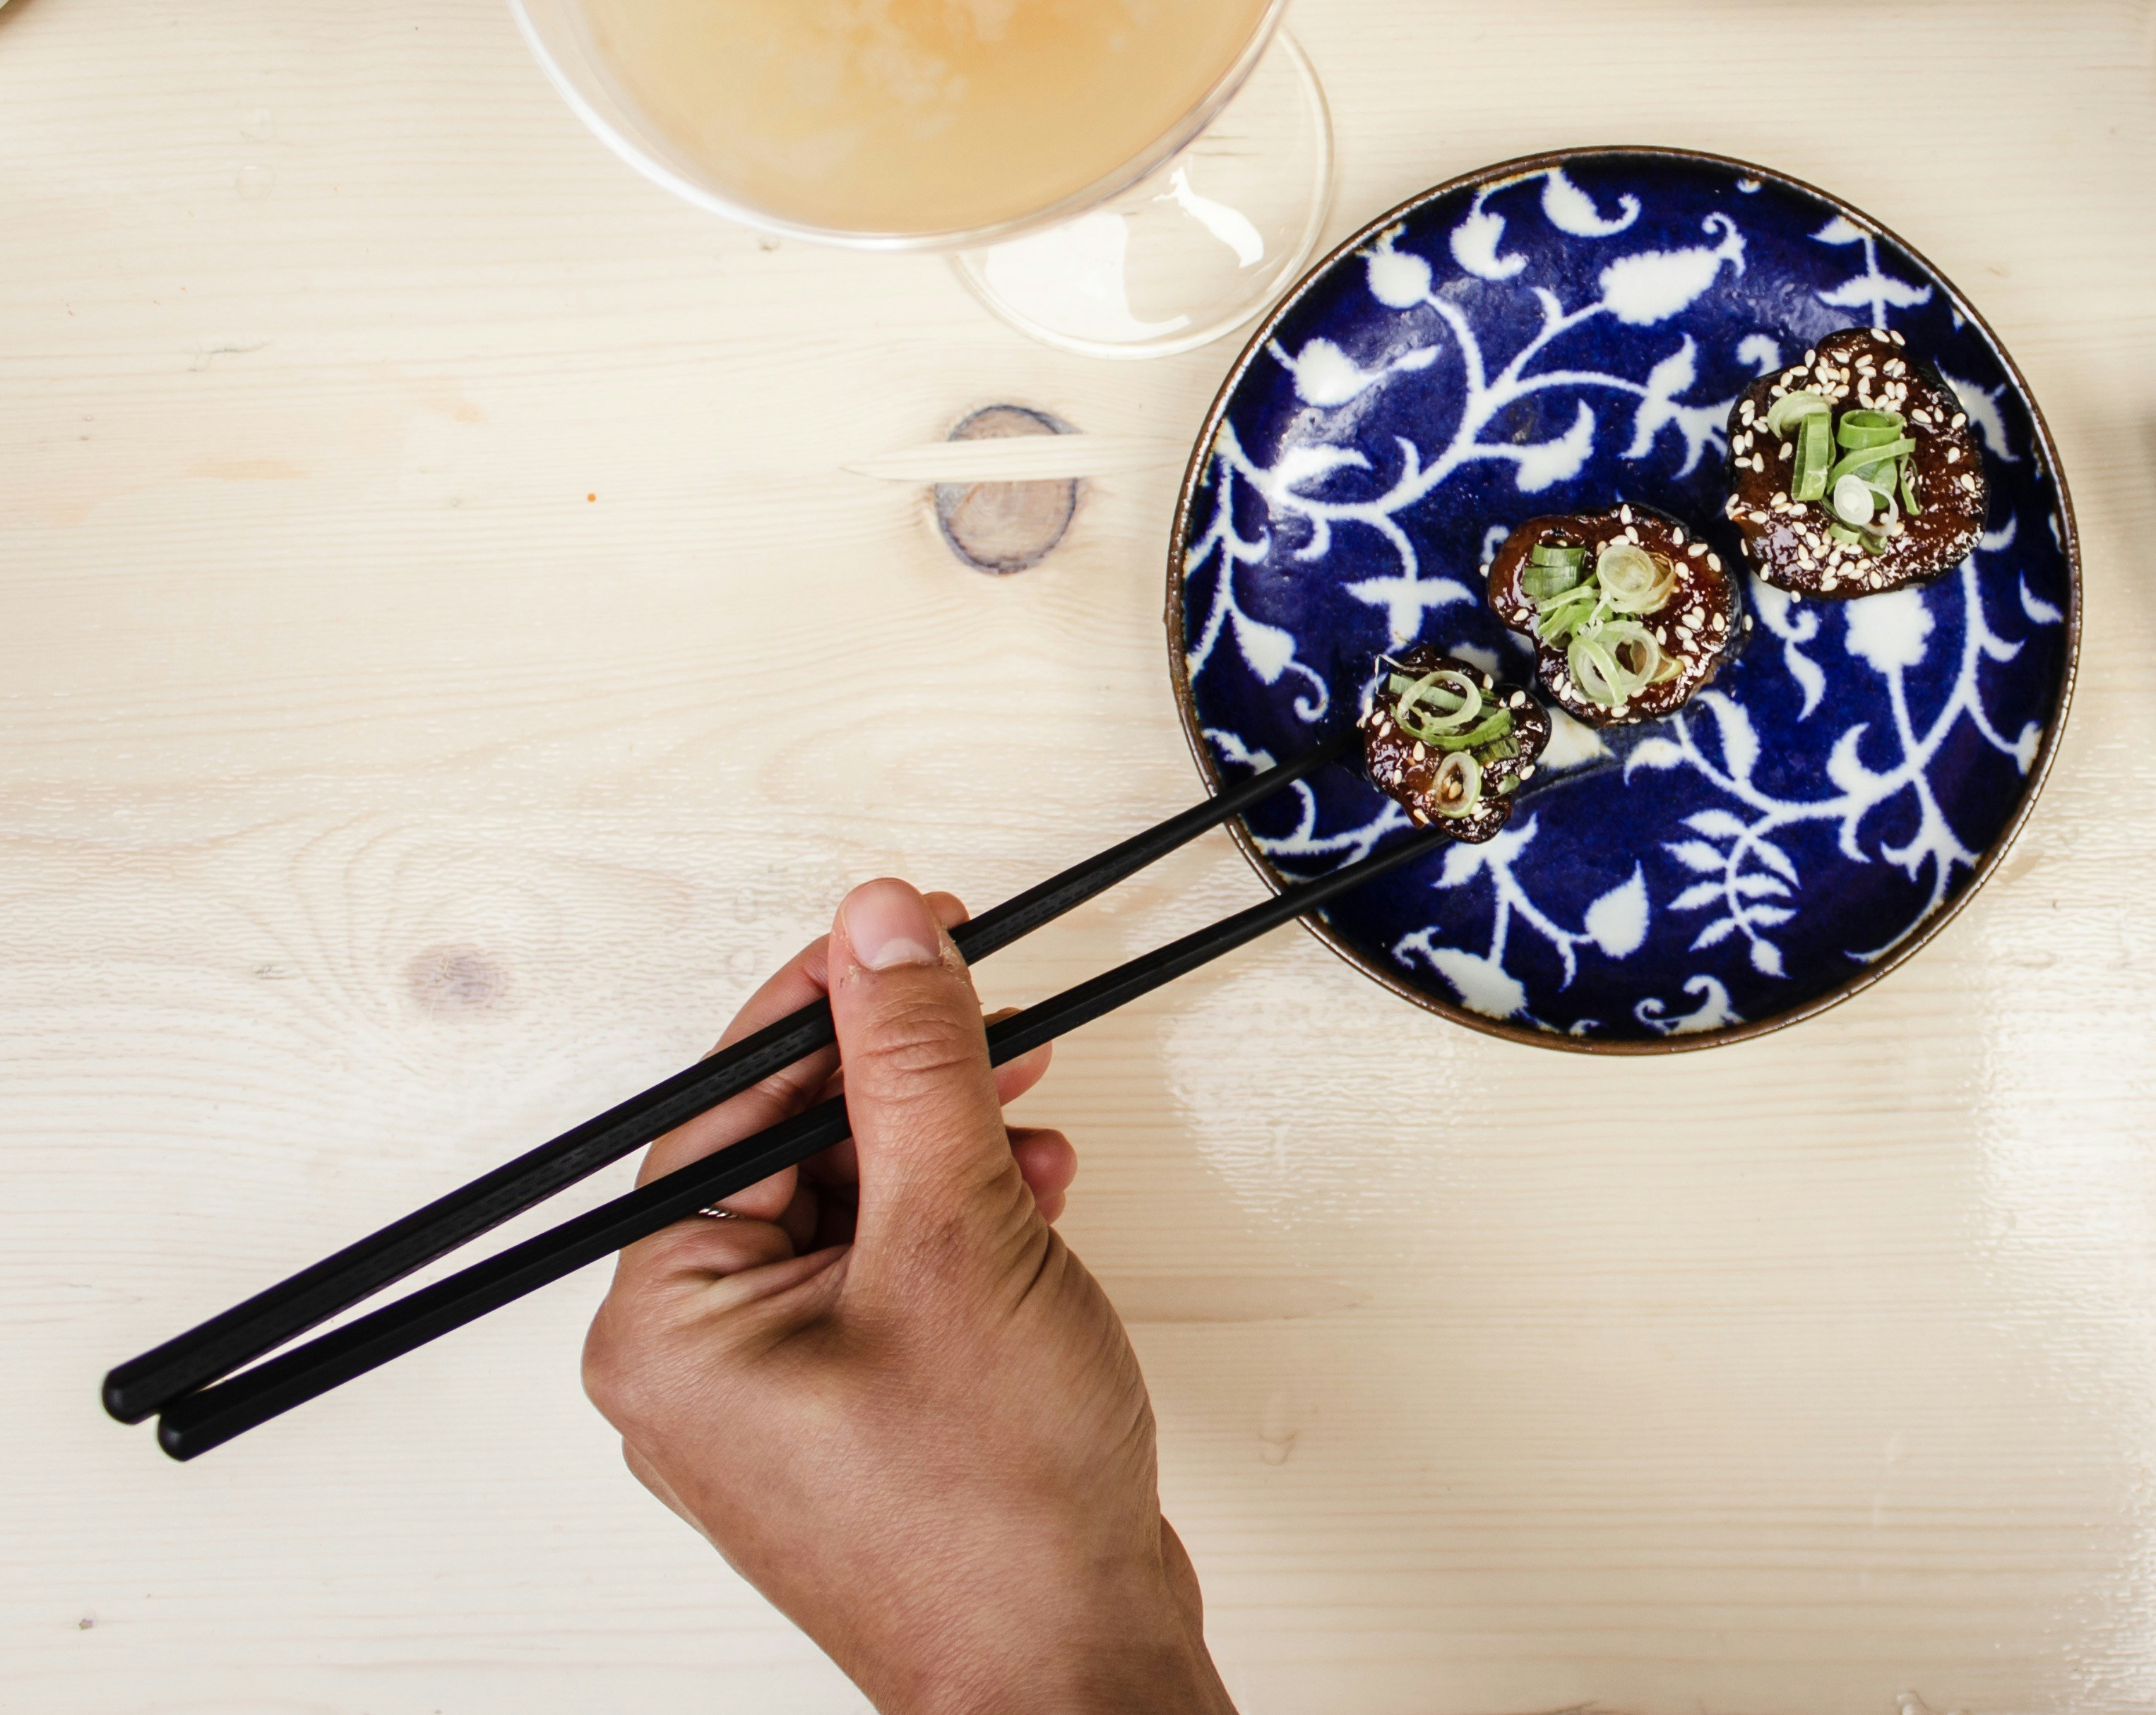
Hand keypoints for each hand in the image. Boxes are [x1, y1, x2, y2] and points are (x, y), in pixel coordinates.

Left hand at [582, 880, 1236, 1714]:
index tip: (914, 928)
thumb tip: (882, 929)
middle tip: (993, 1015)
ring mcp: (781, 1397)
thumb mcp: (956, 1234)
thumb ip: (915, 1065)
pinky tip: (1034, 1202)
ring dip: (952, 1149)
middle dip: (909, 1080)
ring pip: (857, 1207)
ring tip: (1031, 1124)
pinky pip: (892, 1273)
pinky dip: (964, 1225)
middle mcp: (699, 1362)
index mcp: (668, 1322)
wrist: (1073, 1670)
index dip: (833, 1001)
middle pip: (798, 1150)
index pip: (733, 1105)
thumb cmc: (992, 1511)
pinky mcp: (859, 1415)